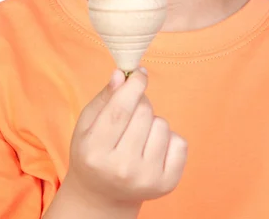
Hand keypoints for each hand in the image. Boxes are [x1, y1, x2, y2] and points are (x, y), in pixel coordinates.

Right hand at [64, 68, 187, 209]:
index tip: (139, 73)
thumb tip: (121, 74)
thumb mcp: (88, 123)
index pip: (120, 109)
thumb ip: (106, 97)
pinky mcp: (167, 184)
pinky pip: (180, 142)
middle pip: (144, 112)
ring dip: (152, 122)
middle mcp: (122, 169)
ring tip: (138, 136)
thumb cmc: (93, 151)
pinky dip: (169, 139)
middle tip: (130, 114)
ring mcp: (147, 179)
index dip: (134, 85)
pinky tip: (153, 148)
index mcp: (95, 151)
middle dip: (140, 103)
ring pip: (162, 124)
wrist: (102, 195)